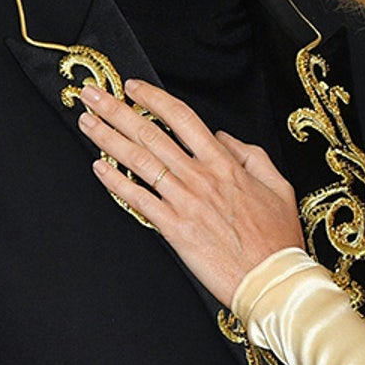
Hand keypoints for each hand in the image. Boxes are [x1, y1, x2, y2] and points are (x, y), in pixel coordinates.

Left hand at [81, 78, 303, 306]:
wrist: (271, 278)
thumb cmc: (276, 237)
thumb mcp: (277, 185)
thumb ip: (250, 154)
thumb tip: (222, 137)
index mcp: (225, 163)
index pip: (182, 118)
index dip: (154, 98)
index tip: (132, 87)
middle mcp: (200, 177)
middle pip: (151, 134)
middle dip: (117, 111)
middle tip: (92, 95)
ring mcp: (184, 202)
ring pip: (139, 162)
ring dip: (108, 139)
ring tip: (87, 123)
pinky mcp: (174, 229)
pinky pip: (138, 200)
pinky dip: (116, 182)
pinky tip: (98, 168)